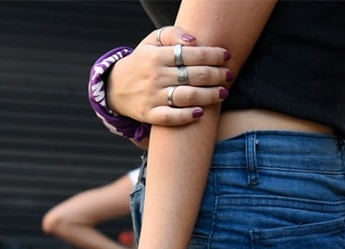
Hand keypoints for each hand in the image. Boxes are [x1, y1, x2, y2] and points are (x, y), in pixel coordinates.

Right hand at [111, 25, 231, 127]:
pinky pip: (171, 117)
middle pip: (193, 75)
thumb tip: (194, 41)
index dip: (213, 55)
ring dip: (209, 95)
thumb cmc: (142, 62)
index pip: (192, 54)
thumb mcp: (152, 41)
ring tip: (223, 93)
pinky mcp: (149, 114)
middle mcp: (155, 76)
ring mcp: (152, 97)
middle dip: (216, 75)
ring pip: (186, 96)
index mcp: (157, 56)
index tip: (227, 56)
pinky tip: (200, 112)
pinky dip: (186, 116)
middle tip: (229, 76)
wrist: (115, 87)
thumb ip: (173, 34)